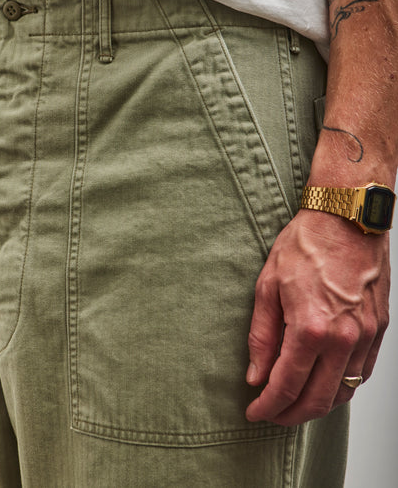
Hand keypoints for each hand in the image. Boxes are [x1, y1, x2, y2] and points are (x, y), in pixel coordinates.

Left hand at [245, 209, 389, 425]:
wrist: (346, 218)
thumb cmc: (305, 245)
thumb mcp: (268, 286)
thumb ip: (262, 337)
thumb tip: (256, 375)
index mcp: (310, 328)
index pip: (286, 385)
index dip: (268, 406)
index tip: (254, 412)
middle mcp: (343, 338)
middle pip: (318, 400)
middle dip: (291, 415)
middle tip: (272, 414)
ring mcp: (365, 335)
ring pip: (344, 392)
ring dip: (318, 405)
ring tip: (295, 401)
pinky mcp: (379, 329)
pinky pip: (362, 373)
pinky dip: (342, 387)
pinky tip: (325, 382)